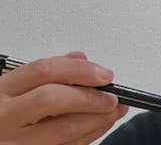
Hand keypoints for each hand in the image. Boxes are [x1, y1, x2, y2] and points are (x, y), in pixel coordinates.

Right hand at [0, 51, 127, 144]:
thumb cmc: (2, 112)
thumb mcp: (13, 87)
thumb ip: (47, 72)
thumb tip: (80, 60)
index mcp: (3, 90)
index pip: (45, 71)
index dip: (80, 70)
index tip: (104, 75)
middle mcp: (5, 116)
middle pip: (54, 99)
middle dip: (90, 97)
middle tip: (112, 97)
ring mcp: (14, 142)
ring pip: (63, 129)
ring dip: (97, 119)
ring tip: (114, 111)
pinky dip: (88, 136)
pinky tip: (98, 126)